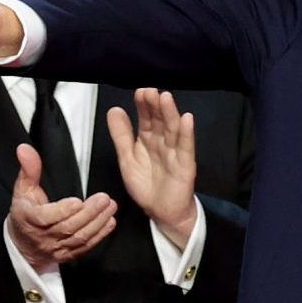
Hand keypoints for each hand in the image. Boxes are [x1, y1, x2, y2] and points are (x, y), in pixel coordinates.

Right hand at [7, 144, 117, 267]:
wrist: (23, 245)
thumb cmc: (25, 213)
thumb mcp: (22, 190)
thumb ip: (28, 169)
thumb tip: (25, 149)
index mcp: (29, 219)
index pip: (45, 218)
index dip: (62, 211)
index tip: (77, 201)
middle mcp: (44, 236)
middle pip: (68, 228)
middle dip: (88, 213)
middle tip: (104, 199)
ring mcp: (57, 248)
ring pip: (79, 238)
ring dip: (97, 223)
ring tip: (110, 206)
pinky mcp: (68, 255)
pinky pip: (86, 247)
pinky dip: (99, 235)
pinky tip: (109, 222)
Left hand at [110, 92, 197, 247]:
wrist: (161, 212)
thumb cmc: (146, 185)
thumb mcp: (126, 159)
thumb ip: (121, 135)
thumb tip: (114, 110)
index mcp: (148, 139)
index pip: (146, 117)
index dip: (143, 105)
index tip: (139, 91)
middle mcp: (163, 141)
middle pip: (160, 120)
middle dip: (155, 105)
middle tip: (149, 91)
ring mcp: (175, 151)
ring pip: (173, 129)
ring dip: (170, 113)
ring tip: (165, 97)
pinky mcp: (185, 164)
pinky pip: (186, 147)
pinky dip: (186, 133)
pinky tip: (187, 119)